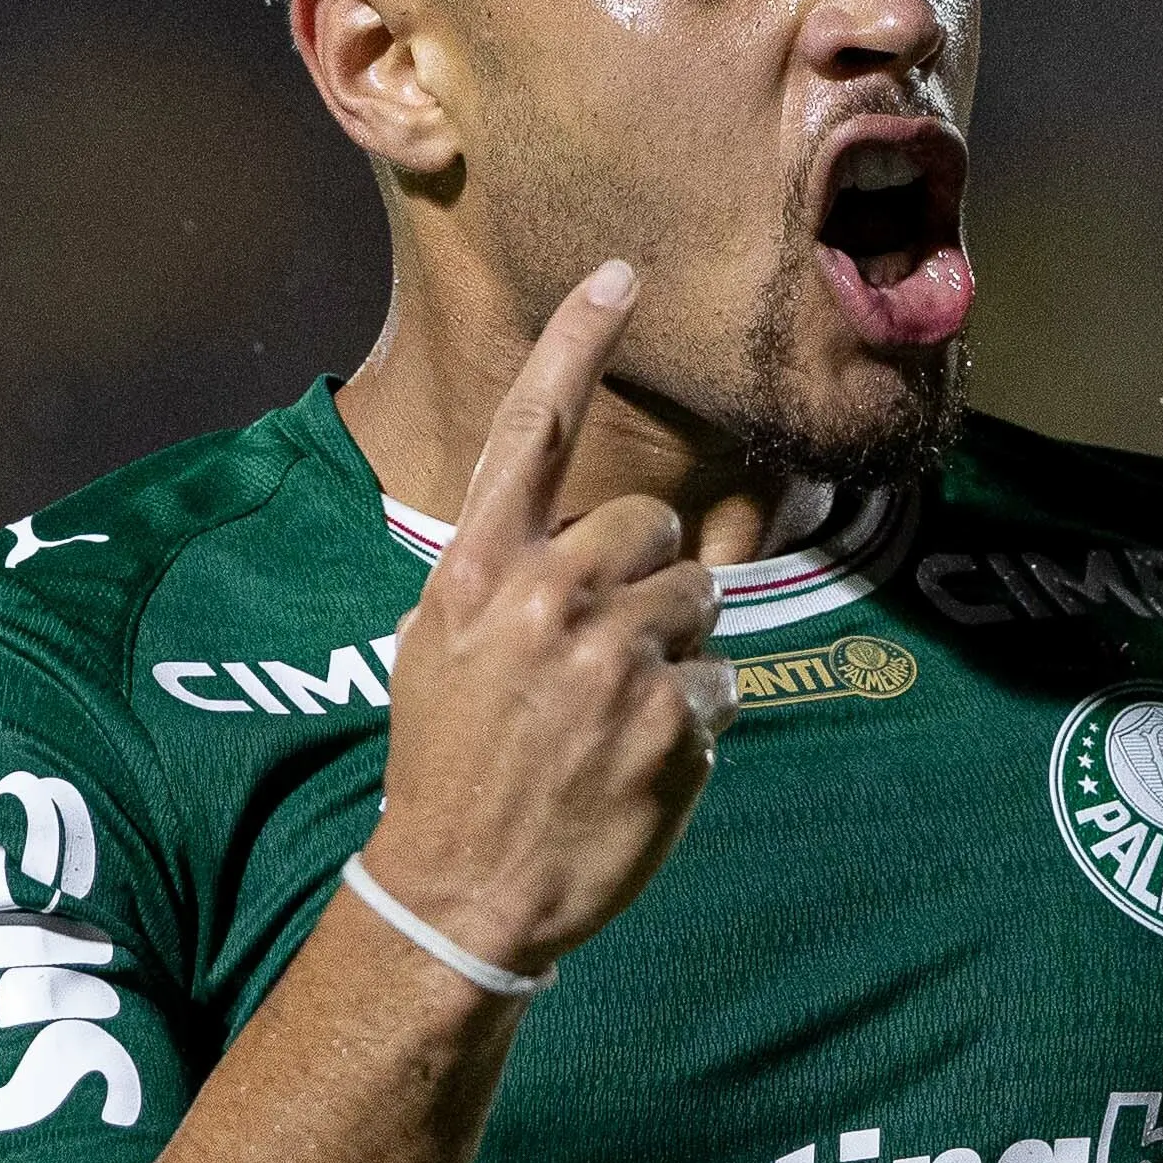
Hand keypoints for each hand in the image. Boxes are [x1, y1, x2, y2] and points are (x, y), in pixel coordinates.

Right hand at [359, 259, 735, 978]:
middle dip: (649, 579)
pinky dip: (696, 718)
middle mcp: (546, 597)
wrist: (462, 892)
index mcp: (476, 570)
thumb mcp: (439, 647)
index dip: (577, 342)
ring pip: (701, 601)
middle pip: (653, 527)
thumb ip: (506, 576)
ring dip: (676, 651)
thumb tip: (575, 538)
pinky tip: (641, 762)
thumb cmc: (452, 766)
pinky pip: (723, 680)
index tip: (623, 271)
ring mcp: (614, 658)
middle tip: (606, 655)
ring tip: (616, 717)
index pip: (532, 429)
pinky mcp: (673, 719)